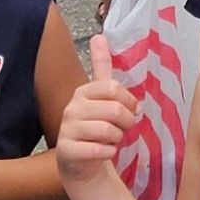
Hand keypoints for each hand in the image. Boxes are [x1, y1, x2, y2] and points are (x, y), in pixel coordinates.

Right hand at [57, 35, 138, 187]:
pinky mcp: (67, 151)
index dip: (129, 101)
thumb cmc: (95, 127)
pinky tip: (105, 152)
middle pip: (114, 110)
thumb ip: (101, 67)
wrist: (79, 163)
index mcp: (83, 92)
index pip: (113, 88)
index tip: (132, 110)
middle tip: (124, 129)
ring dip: (117, 139)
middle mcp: (72, 108)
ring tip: (112, 140)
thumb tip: (98, 36)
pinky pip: (98, 150)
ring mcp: (67, 130)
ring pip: (108, 131)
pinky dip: (108, 152)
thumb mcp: (101, 97)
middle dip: (126, 123)